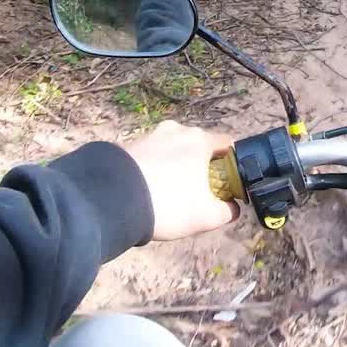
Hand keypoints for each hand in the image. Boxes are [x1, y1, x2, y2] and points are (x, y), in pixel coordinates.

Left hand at [125, 120, 239, 240]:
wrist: (113, 201)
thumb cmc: (169, 204)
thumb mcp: (207, 216)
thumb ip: (227, 211)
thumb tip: (231, 207)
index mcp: (201, 139)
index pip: (228, 145)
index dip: (233, 165)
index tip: (228, 184)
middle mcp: (177, 130)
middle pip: (199, 147)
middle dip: (201, 167)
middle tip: (198, 193)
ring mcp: (151, 136)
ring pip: (173, 151)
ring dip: (176, 168)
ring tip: (169, 195)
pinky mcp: (129, 146)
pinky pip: (151, 157)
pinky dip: (155, 170)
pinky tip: (149, 192)